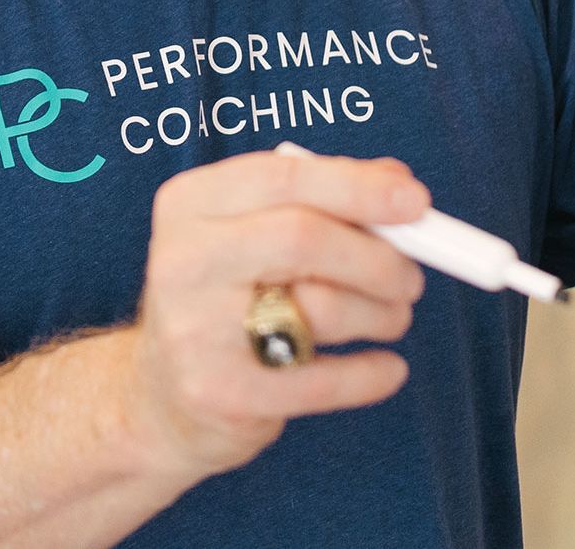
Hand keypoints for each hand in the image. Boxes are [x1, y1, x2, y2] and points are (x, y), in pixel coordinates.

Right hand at [122, 149, 429, 477]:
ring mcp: (196, 330)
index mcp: (190, 204)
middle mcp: (183, 260)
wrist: (157, 396)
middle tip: (411, 277)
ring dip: (381, 314)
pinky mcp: (221, 393)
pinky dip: (371, 374)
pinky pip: (323, 382)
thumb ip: (322, 200)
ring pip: (321, 309)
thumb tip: (399, 185)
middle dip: (377, 258)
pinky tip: (386, 368)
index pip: (285, 177)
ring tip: (392, 318)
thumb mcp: (252, 234)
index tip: (417, 203)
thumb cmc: (223, 298)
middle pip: (305, 238)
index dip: (359, 187)